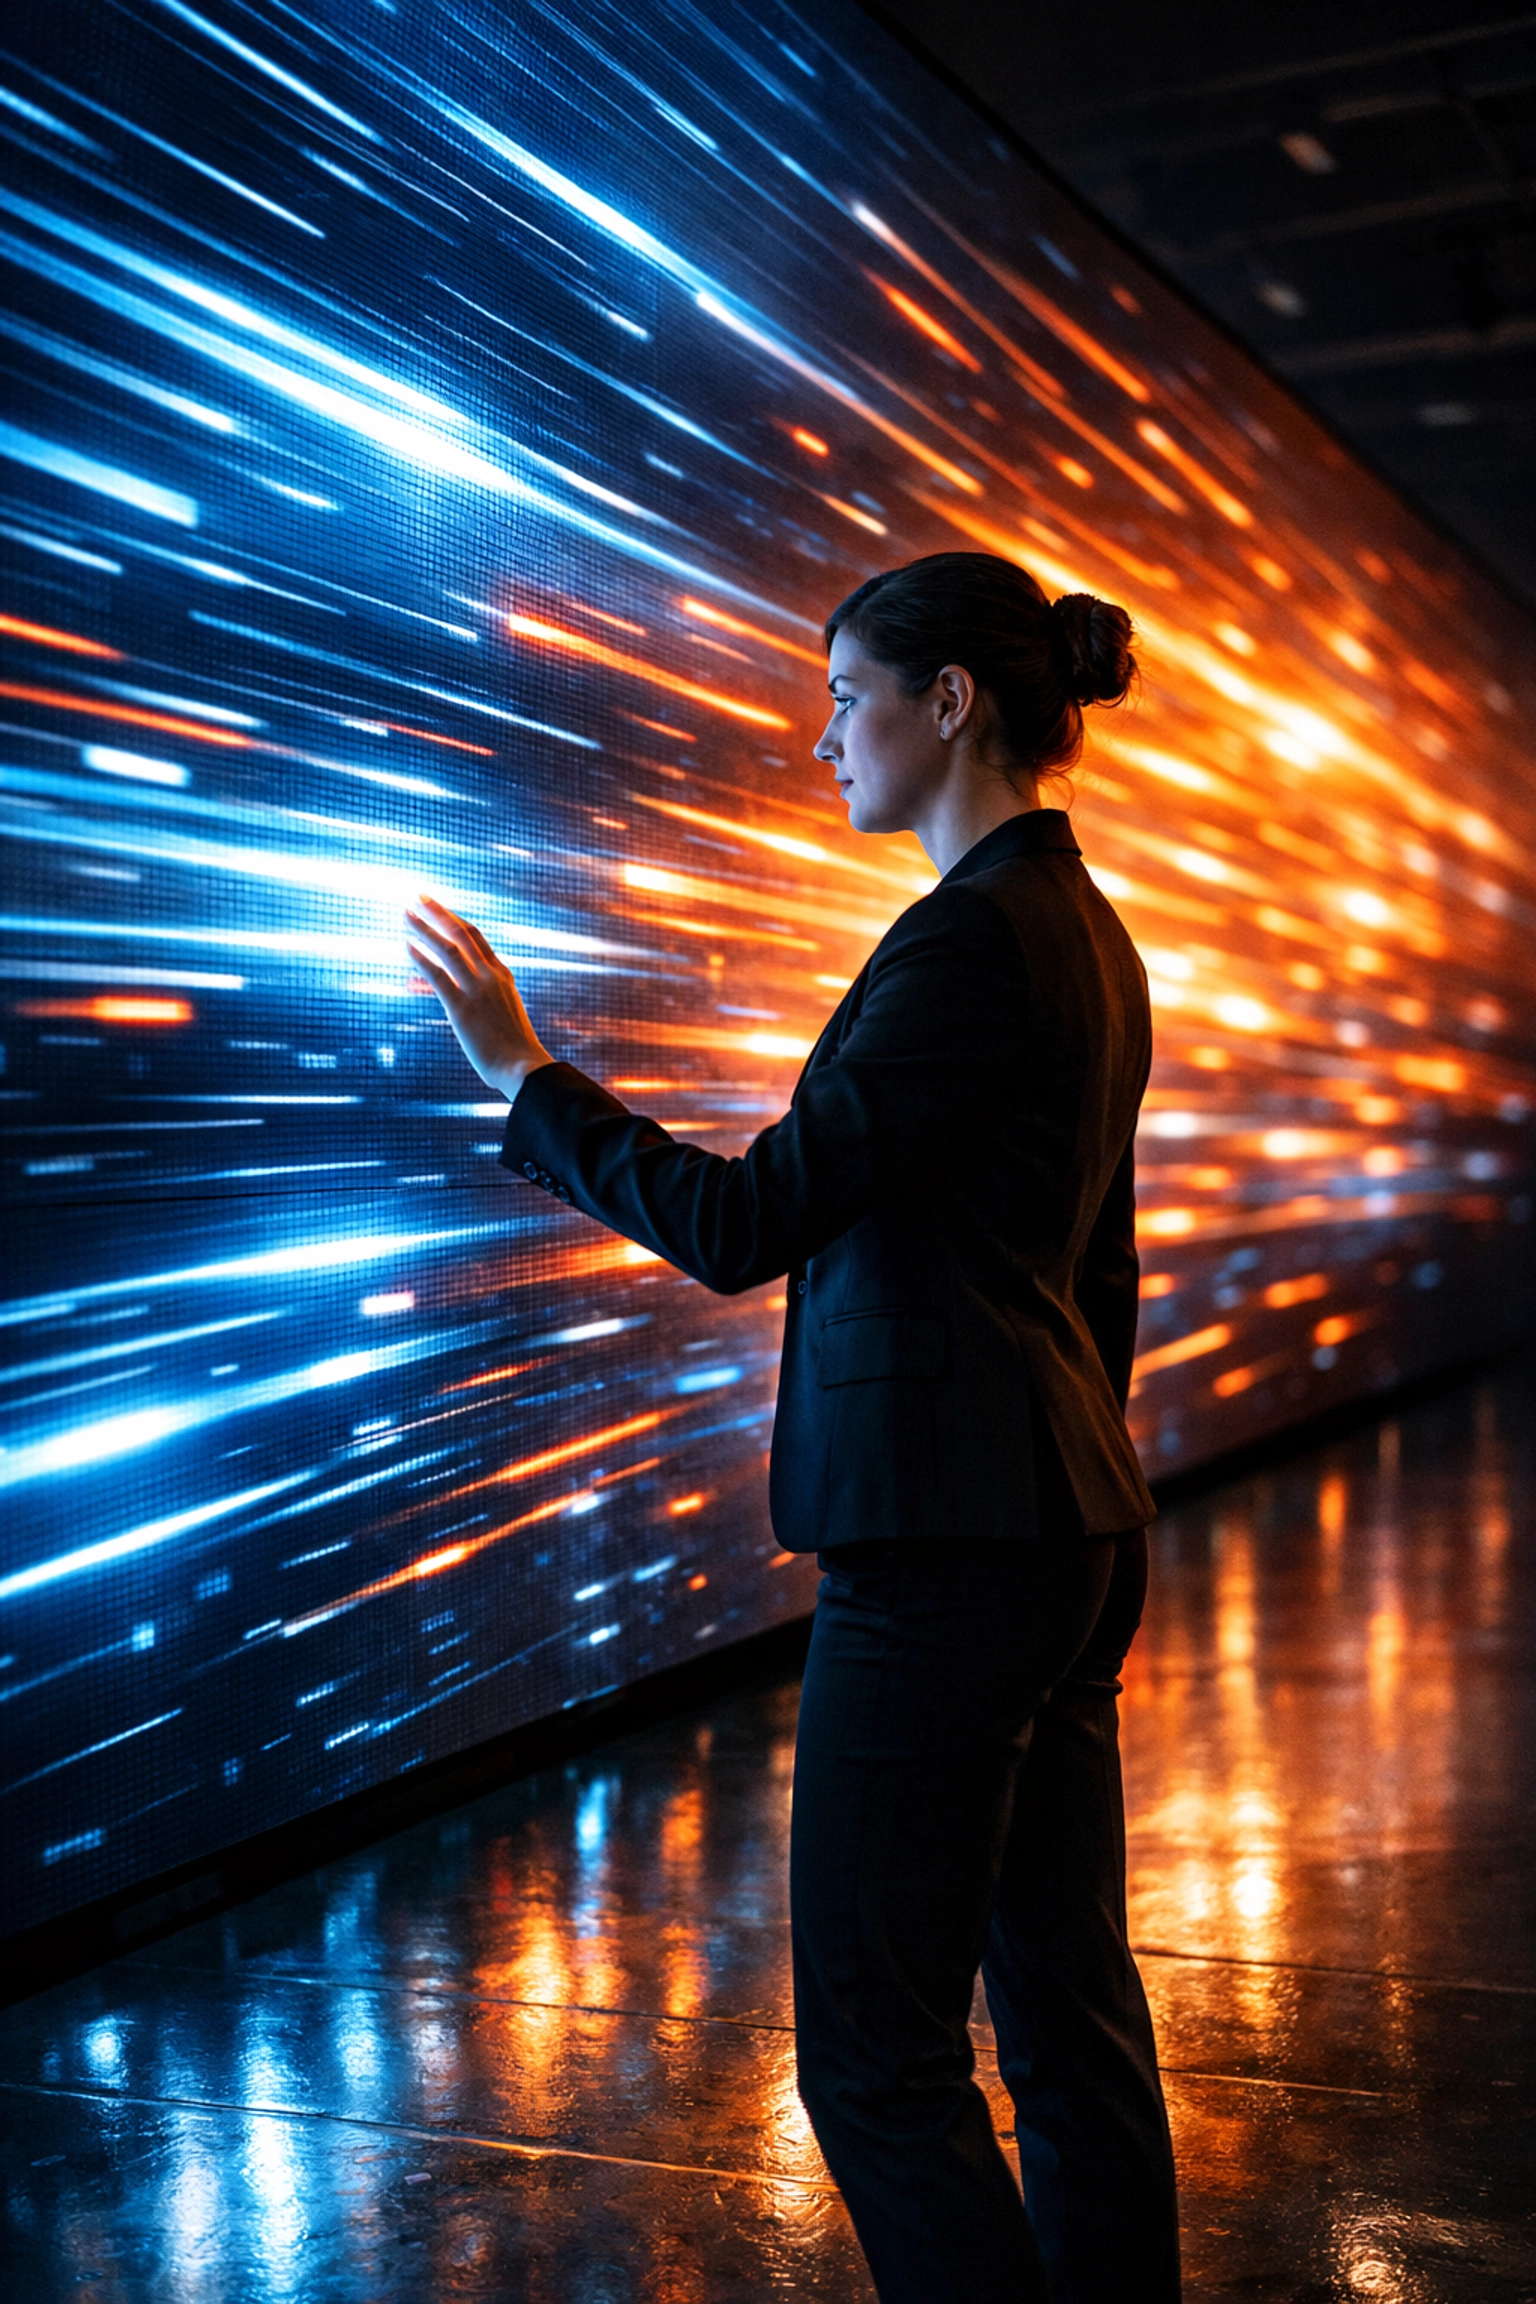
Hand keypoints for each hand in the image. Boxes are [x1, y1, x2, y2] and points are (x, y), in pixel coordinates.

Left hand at [404, 895, 552, 1101]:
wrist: (524, 1069)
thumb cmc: (514, 1050)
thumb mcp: (504, 1015)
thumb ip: (486, 1000)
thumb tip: (463, 1001)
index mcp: (502, 975)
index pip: (476, 938)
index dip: (455, 920)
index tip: (439, 910)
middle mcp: (490, 976)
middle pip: (461, 933)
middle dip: (438, 912)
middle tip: (418, 896)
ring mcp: (477, 990)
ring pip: (448, 948)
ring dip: (424, 928)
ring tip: (405, 914)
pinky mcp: (462, 1008)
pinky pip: (437, 976)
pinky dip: (420, 958)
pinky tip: (406, 946)